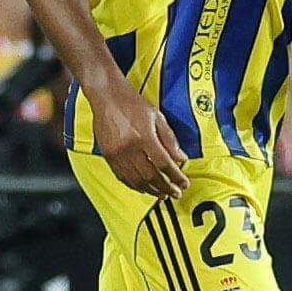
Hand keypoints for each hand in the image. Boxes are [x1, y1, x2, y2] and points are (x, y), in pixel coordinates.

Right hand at [92, 82, 188, 198]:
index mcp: (144, 137)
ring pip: (136, 180)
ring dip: (150, 190)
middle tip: (175, 193)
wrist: (107, 96)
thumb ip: (170, 139)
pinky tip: (143, 187)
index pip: (164, 164)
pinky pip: (122, 177)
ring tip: (161, 194)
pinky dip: (134, 185)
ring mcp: (117, 154)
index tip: (184, 183)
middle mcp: (129, 148)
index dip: (176, 177)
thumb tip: (180, 158)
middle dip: (166, 188)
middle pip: (151, 176)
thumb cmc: (131, 103)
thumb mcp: (157, 116)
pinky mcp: (108, 156)